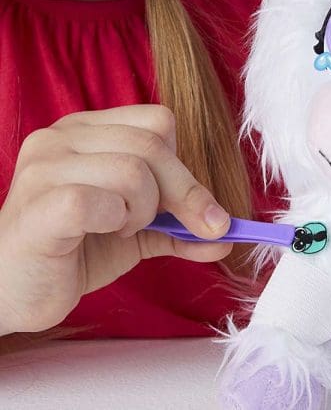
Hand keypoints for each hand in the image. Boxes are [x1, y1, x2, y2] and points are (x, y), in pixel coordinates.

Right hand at [0, 105, 232, 334]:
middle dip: (182, 195)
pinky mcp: (37, 205)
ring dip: (143, 212)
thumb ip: (181, 229)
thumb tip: (229, 235)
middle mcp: (63, 137)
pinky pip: (98, 201)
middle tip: (174, 227)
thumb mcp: (137, 234)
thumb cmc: (74, 250)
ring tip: (119, 229)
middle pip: (153, 145)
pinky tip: (99, 234)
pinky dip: (115, 222)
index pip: (159, 123)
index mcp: (89, 132)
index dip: (185, 168)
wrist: (15, 289)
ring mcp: (45, 167)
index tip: (196, 211)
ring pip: (133, 171)